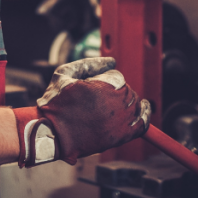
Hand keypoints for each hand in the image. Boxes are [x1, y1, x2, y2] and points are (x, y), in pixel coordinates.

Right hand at [12, 57, 149, 166]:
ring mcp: (119, 121)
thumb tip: (112, 60)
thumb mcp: (65, 74)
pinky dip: (145, 115)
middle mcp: (114, 103)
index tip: (96, 85)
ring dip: (127, 101)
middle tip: (100, 98)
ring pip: (134, 104)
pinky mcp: (120, 136)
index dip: (106, 79)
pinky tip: (144, 109)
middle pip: (127, 90)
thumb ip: (89, 64)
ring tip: (114, 104)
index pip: (117, 76)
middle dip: (116, 90)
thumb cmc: (55, 103)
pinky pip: (142, 124)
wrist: (51, 133)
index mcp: (101, 87)